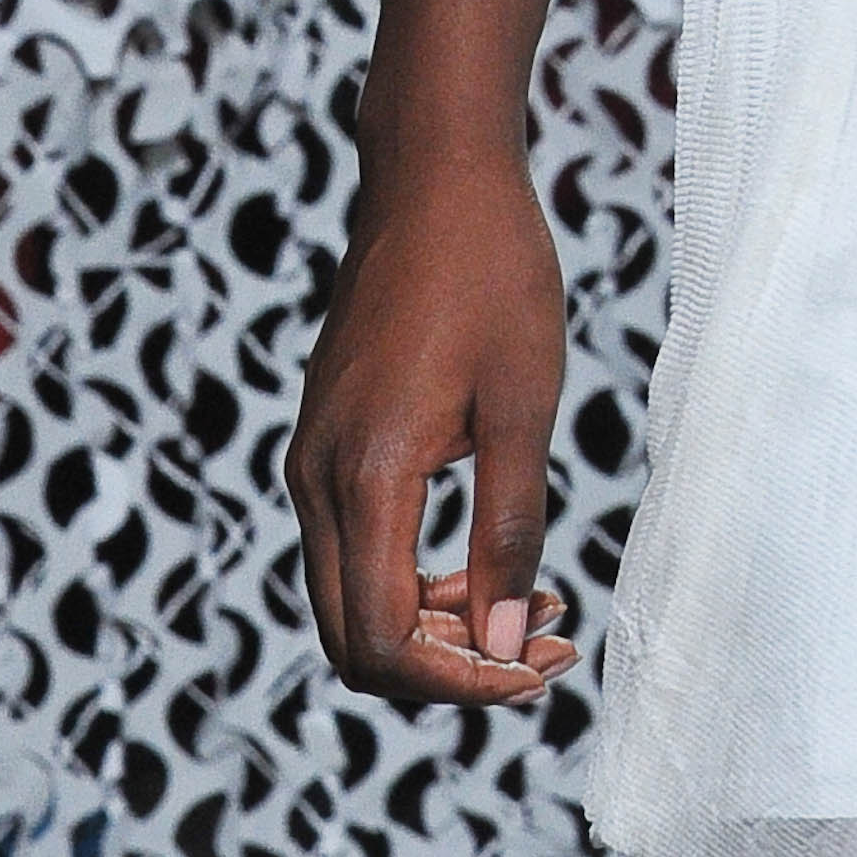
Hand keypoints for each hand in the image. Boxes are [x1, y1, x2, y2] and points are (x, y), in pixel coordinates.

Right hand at [286, 147, 572, 706]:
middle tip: (545, 650)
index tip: (542, 667)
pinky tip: (488, 560)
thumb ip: (508, 531)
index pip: (386, 641)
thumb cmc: (493, 272)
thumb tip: (508, 647)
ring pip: (349, 597)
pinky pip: (350, 545)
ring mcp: (311, 456)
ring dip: (435, 626)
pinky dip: (412, 577)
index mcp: (364, 474)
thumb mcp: (522, 403)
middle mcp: (316, 477)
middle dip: (448, 668)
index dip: (464, 681)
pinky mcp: (324, 439)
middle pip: (353, 640)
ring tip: (537, 603)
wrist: (434, 174)